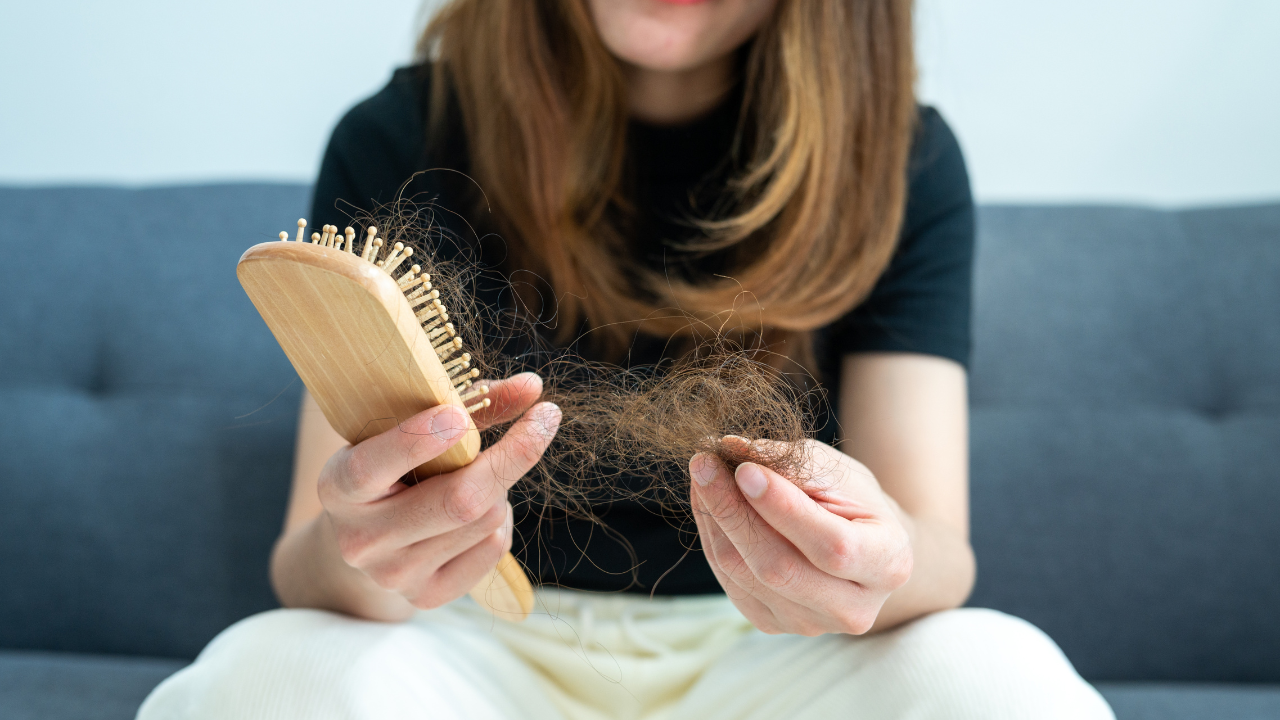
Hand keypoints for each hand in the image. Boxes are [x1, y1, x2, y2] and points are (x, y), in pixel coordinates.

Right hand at [317, 372, 558, 609]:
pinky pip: (494, 549)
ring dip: (500, 488)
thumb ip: (467, 403)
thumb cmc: (393, 465)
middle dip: (509, 456)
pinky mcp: (427, 597)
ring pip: (484, 520)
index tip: (459, 416)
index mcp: (339, 488)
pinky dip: (501, 519)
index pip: (370, 468)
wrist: (366, 536)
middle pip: (456, 502)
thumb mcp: (408, 428)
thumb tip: (533, 387)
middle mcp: (360, 539)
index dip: (415, 441)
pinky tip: (479, 512)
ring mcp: (393, 575)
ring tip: (479, 476)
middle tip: (544, 417)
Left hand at [690, 438, 913, 635]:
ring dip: (714, 519)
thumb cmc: (854, 501)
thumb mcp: (837, 472)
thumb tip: (732, 449)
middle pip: (779, 568)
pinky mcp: (773, 624)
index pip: (831, 546)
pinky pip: (729, 582)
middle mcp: (854, 609)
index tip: (744, 469)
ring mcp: (811, 624)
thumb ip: (791, 464)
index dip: (783, 509)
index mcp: (888, 564)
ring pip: (744, 575)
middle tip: (704, 464)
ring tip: (704, 475)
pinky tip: (709, 504)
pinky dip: (713, 538)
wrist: (860, 546)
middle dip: (733, 511)